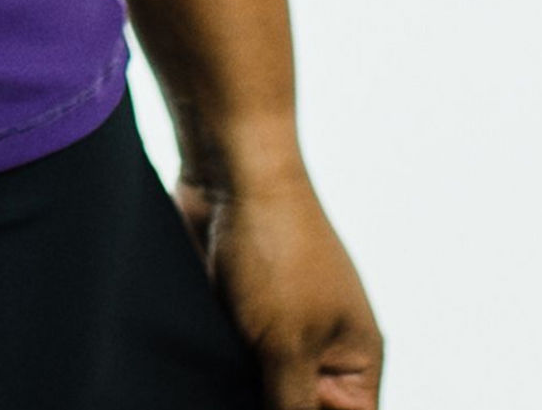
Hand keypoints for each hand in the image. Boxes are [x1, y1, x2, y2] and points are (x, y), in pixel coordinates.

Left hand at [173, 163, 383, 409]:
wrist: (230, 168)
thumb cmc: (276, 247)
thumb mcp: (287, 345)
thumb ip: (292, 408)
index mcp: (355, 363)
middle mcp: (323, 351)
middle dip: (270, 407)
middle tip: (237, 392)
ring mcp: (280, 329)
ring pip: (260, 389)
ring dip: (237, 391)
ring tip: (217, 386)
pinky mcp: (239, 313)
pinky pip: (232, 363)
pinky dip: (217, 373)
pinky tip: (199, 374)